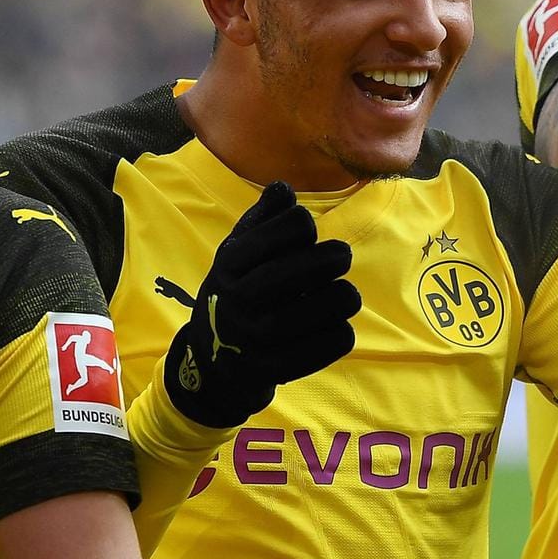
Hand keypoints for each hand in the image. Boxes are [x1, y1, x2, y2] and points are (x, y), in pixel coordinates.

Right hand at [164, 182, 359, 428]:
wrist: (212, 361)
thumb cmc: (237, 292)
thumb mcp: (237, 253)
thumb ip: (262, 219)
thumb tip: (283, 189)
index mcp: (229, 264)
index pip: (280, 232)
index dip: (302, 225)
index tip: (307, 232)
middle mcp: (236, 300)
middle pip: (292, 274)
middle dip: (329, 259)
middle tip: (343, 256)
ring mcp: (252, 339)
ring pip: (312, 313)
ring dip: (342, 297)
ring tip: (345, 294)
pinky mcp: (272, 369)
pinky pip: (324, 347)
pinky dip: (340, 332)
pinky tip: (338, 324)